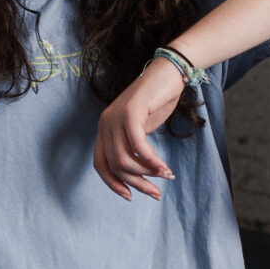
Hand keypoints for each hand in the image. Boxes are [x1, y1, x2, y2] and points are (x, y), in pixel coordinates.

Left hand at [94, 59, 183, 199]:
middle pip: (115, 165)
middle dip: (137, 183)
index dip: (113, 184)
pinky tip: (164, 169)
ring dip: (147, 174)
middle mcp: (105, 123)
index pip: (100, 164)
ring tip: (165, 177)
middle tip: (156, 193)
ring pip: (125, 159)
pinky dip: (152, 161)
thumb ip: (133, 147)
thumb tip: (137, 175)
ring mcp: (116, 117)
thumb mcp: (141, 128)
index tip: (129, 196)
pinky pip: (139, 146)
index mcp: (105, 129)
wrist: (169, 72)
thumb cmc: (157, 101)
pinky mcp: (130, 112)